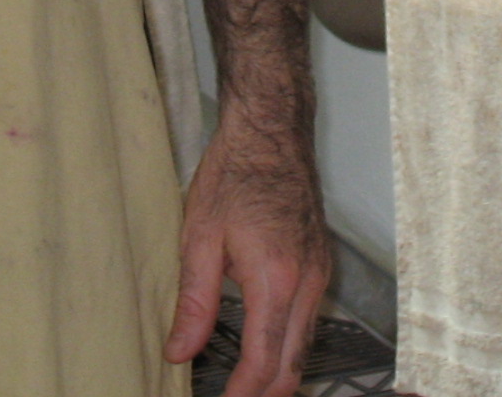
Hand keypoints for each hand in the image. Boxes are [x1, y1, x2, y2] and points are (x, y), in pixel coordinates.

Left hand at [164, 104, 330, 396]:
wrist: (272, 130)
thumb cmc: (236, 172)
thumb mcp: (200, 237)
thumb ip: (194, 302)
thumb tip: (180, 350)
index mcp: (276, 278)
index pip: (265, 361)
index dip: (243, 394)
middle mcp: (307, 281)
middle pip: (293, 364)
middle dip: (266, 394)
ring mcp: (320, 272)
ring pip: (305, 345)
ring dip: (279, 374)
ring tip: (246, 388)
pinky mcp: (320, 263)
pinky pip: (310, 320)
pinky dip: (289, 346)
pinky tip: (267, 351)